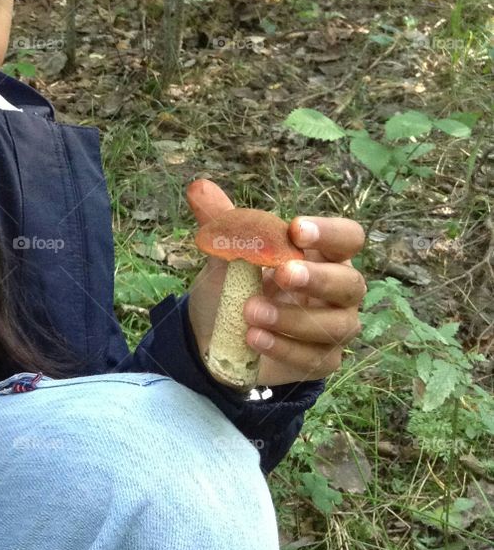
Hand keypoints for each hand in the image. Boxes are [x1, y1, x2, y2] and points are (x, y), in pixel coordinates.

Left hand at [186, 179, 366, 388]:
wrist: (212, 335)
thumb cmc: (233, 286)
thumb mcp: (225, 255)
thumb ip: (222, 225)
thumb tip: (198, 188)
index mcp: (322, 254)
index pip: (348, 237)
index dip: (330, 232)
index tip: (295, 230)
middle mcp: (337, 290)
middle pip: (352, 283)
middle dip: (318, 278)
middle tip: (283, 273)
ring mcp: (333, 328)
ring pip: (337, 325)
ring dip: (293, 318)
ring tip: (249, 312)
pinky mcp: (320, 360)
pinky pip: (316, 357)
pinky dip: (284, 347)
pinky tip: (253, 338)